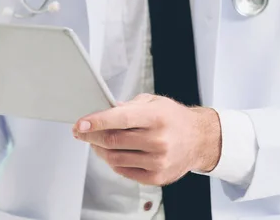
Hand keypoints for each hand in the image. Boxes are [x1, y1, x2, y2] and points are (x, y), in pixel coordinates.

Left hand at [72, 94, 220, 185]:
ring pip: (114, 157)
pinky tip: (113, 152)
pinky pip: (123, 170)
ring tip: (96, 142)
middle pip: (112, 140)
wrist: (199, 139)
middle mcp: (157, 140)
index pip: (119, 119)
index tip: (80, 124)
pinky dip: (113, 161)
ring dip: (99, 149)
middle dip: (91, 136)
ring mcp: (157, 161)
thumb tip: (105, 111)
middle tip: (81, 131)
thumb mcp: (154, 102)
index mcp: (156, 117)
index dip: (96, 122)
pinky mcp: (156, 177)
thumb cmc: (174, 118)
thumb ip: (128, 106)